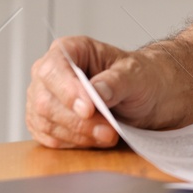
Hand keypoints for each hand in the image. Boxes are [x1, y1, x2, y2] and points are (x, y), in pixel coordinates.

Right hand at [26, 36, 169, 147]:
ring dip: (79, 134)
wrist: (147, 96)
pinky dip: (73, 143)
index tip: (89, 109)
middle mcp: (51, 73)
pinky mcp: (45, 122)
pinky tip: (95, 139)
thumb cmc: (140, 77)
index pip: (54, 69)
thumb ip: (117, 80)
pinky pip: (48, 138)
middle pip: (46, 101)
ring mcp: (44, 98)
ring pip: (46, 123)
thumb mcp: (137, 74)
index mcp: (71, 49)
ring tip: (109, 135)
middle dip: (79, 121)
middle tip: (109, 130)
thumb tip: (97, 92)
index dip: (67, 90)